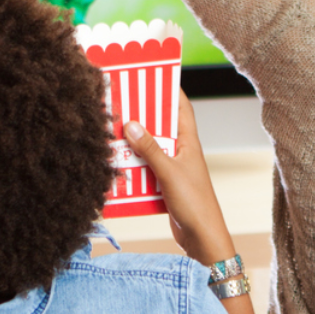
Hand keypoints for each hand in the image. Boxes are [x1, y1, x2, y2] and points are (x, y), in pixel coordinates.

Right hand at [124, 90, 234, 265]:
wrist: (202, 238)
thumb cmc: (195, 203)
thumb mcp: (169, 172)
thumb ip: (150, 149)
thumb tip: (131, 124)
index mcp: (189, 141)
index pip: (181, 107)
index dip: (170, 89)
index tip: (153, 75)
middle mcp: (181, 150)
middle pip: (160, 125)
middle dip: (143, 114)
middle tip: (121, 101)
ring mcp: (171, 166)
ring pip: (149, 146)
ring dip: (133, 141)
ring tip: (112, 129)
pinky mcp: (162, 182)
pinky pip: (144, 166)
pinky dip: (132, 163)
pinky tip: (116, 161)